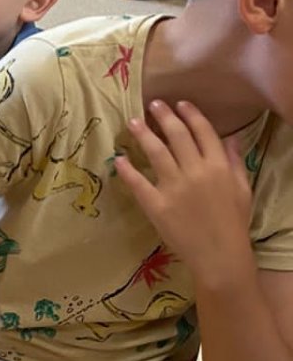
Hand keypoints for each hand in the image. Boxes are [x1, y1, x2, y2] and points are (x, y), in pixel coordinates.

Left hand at [115, 100, 252, 279]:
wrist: (220, 256)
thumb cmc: (233, 222)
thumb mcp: (242, 189)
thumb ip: (235, 161)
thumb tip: (231, 137)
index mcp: (218, 166)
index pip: (203, 131)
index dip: (190, 114)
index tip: (180, 104)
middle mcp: (196, 172)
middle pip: (177, 136)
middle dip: (164, 116)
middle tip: (153, 104)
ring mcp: (174, 188)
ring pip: (156, 153)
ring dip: (143, 134)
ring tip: (134, 122)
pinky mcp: (157, 206)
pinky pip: (138, 184)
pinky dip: (127, 170)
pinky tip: (119, 159)